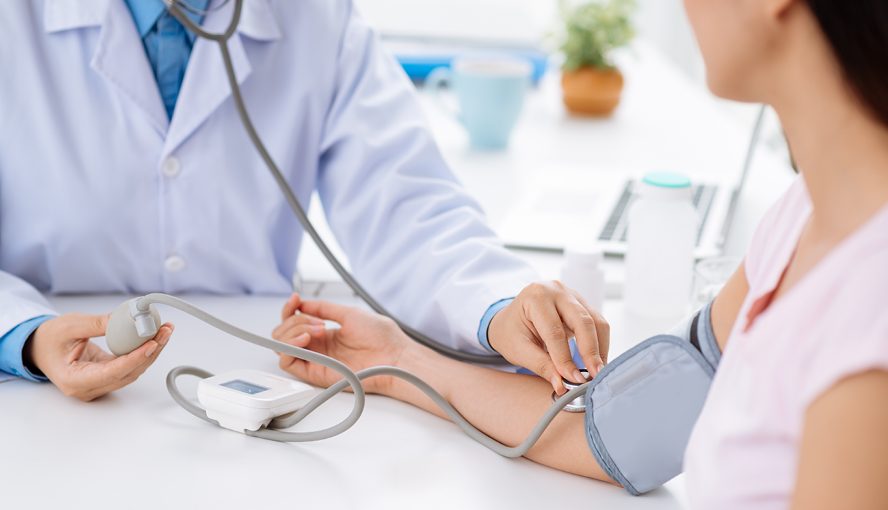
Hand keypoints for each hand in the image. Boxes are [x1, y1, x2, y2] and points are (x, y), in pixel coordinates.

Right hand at [27, 313, 173, 401]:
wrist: (40, 347)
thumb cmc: (49, 339)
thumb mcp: (69, 325)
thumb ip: (97, 323)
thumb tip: (127, 319)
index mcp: (74, 380)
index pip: (112, 372)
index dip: (135, 359)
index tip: (151, 344)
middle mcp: (88, 388)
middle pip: (128, 373)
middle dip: (150, 352)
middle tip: (164, 331)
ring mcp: (98, 385)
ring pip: (132, 372)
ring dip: (150, 352)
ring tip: (163, 332)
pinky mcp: (106, 378)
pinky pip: (128, 368)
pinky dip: (142, 353)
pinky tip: (153, 338)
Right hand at [272, 294, 410, 394]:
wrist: (394, 356)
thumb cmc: (381, 338)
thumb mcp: (349, 314)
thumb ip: (324, 309)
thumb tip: (303, 303)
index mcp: (325, 334)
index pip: (294, 322)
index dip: (289, 309)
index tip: (295, 298)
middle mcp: (317, 348)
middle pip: (283, 333)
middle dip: (293, 320)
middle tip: (318, 322)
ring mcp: (315, 361)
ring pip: (280, 347)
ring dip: (291, 332)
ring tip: (315, 330)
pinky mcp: (315, 374)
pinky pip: (287, 363)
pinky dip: (289, 348)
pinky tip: (306, 339)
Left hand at [487, 281, 608, 392]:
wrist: (510, 319)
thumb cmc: (510, 332)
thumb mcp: (518, 350)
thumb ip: (541, 366)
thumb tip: (562, 384)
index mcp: (535, 297)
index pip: (555, 331)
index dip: (565, 358)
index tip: (574, 379)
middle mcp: (556, 290)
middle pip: (582, 320)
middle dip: (591, 351)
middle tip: (595, 375)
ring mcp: (571, 295)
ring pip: (595, 321)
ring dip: (599, 348)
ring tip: (598, 372)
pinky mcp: (582, 304)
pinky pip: (597, 323)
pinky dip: (599, 344)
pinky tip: (597, 362)